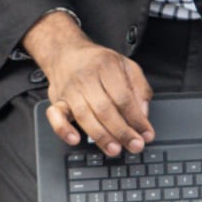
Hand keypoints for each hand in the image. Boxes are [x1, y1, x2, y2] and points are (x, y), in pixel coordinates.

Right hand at [26, 12, 152, 154]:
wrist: (66, 53)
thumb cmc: (98, 62)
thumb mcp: (126, 65)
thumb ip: (139, 87)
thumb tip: (143, 113)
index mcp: (106, 67)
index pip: (123, 97)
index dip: (137, 119)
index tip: (146, 134)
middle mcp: (86, 78)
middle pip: (105, 109)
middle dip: (122, 131)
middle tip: (135, 146)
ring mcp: (70, 90)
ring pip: (84, 116)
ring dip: (100, 136)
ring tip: (114, 149)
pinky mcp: (57, 100)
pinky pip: (55, 116)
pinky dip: (63, 129)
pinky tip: (75, 139)